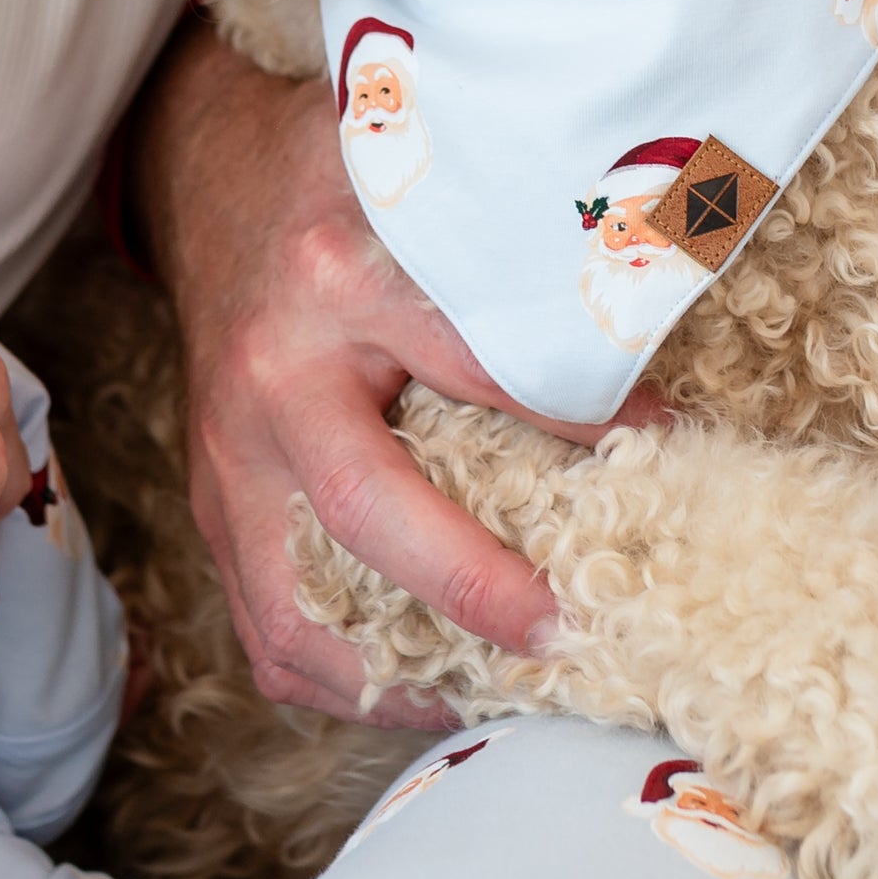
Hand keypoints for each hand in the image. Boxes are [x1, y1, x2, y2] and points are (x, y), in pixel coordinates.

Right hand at [136, 18, 639, 718]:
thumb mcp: (426, 194)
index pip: (470, 361)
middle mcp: (269, 383)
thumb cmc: (337, 189)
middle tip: (567, 631)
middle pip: (364, 510)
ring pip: (294, 610)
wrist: (214, 188)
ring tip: (500, 690)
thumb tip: (650, 376)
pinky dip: (346, 683)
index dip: (574, 411)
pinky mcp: (214, 514)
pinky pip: (266, 635)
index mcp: (334, 280)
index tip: (664, 446)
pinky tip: (429, 685)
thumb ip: (521, 262)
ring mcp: (227, 464)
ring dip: (400, 673)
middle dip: (472, 585)